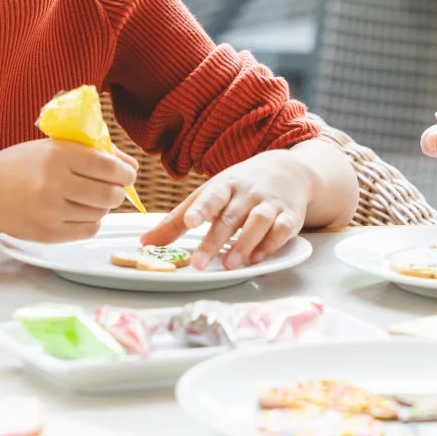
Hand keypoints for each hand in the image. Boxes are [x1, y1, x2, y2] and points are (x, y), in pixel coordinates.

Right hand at [0, 138, 136, 242]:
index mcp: (58, 155)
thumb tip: (131, 166)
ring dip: (102, 207)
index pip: (110, 168)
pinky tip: (79, 212)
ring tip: (89, 198)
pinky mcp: (48, 234)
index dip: (126, 173)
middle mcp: (55, 183)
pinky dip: (91, 221)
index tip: (126, 174)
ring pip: (101, 213)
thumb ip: (93, 152)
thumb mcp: (53, 146)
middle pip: (110, 194)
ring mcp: (51, 211)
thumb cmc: (21, 164)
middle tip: (110, 188)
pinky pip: (88, 230)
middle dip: (117, 191)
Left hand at [140, 151, 314, 269]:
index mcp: (225, 185)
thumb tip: (146, 242)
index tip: (190, 221)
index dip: (201, 208)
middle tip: (199, 263)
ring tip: (230, 264)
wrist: (288, 171)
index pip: (211, 196)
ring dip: (245, 243)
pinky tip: (258, 259)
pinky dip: (271, 244)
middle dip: (215, 240)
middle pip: (230, 216)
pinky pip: (283, 230)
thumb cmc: (240, 187)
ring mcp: (270, 203)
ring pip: (258, 221)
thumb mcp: (209, 194)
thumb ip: (178, 220)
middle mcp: (248, 193)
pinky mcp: (290, 216)